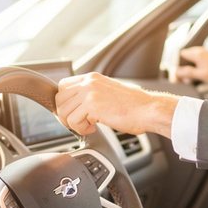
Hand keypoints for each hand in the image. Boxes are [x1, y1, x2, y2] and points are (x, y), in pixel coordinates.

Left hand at [55, 73, 177, 136]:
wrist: (148, 110)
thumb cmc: (133, 106)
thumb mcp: (108, 93)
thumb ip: (91, 95)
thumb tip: (76, 106)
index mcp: (92, 78)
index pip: (62, 86)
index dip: (64, 103)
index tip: (71, 113)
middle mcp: (88, 82)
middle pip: (59, 99)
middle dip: (65, 115)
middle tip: (78, 123)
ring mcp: (89, 92)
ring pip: (63, 111)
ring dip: (74, 124)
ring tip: (88, 126)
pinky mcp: (92, 105)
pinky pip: (73, 121)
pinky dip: (82, 129)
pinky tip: (94, 128)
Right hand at [175, 46, 207, 86]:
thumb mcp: (201, 75)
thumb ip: (188, 73)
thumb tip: (175, 71)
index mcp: (197, 54)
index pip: (180, 55)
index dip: (175, 65)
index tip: (175, 75)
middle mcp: (199, 51)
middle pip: (183, 58)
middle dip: (180, 69)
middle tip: (181, 80)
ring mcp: (202, 54)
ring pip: (188, 61)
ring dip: (186, 70)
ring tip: (187, 81)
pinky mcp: (205, 59)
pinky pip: (194, 62)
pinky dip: (192, 70)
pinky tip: (193, 79)